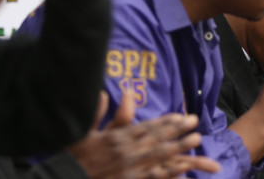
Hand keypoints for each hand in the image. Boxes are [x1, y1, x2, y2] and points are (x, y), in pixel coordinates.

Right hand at [68, 91, 220, 178]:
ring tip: (197, 142)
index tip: (181, 116)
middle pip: (158, 140)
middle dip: (178, 132)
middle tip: (196, 124)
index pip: (146, 127)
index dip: (166, 122)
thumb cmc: (75, 156)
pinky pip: (155, 178)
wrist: (66, 178)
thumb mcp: (83, 132)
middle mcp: (127, 153)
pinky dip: (171, 174)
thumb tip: (103, 92)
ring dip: (180, 150)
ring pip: (161, 158)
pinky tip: (185, 171)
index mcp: (117, 138)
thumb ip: (96, 112)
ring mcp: (131, 170)